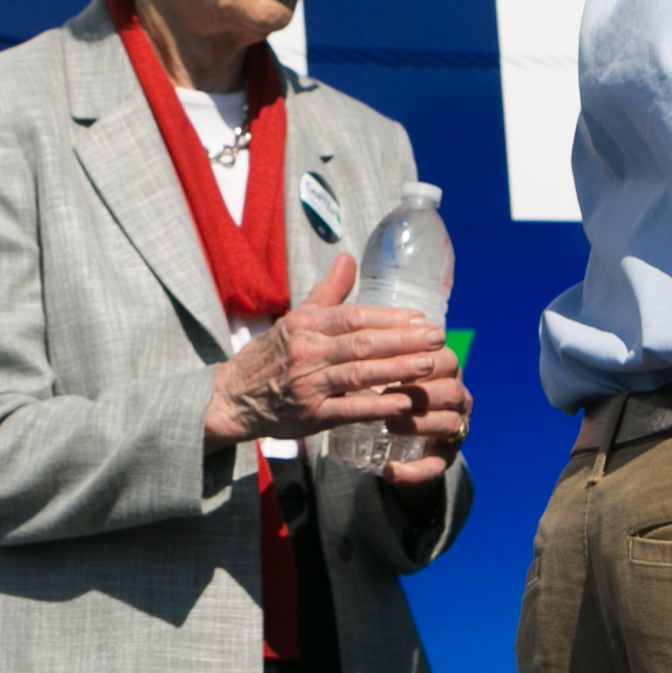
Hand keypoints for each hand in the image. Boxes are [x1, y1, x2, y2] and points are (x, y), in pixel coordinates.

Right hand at [204, 255, 470, 450]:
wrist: (234, 398)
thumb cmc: (270, 356)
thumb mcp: (295, 319)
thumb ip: (326, 291)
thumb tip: (347, 257)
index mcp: (304, 325)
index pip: (354, 316)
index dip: (390, 318)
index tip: (420, 319)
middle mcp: (306, 352)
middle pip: (362, 343)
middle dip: (404, 341)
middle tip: (437, 338)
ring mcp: (308, 384)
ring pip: (360, 374)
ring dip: (397, 370)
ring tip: (429, 366)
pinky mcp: (311, 415)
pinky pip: (350, 410)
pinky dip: (378, 406)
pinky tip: (404, 403)